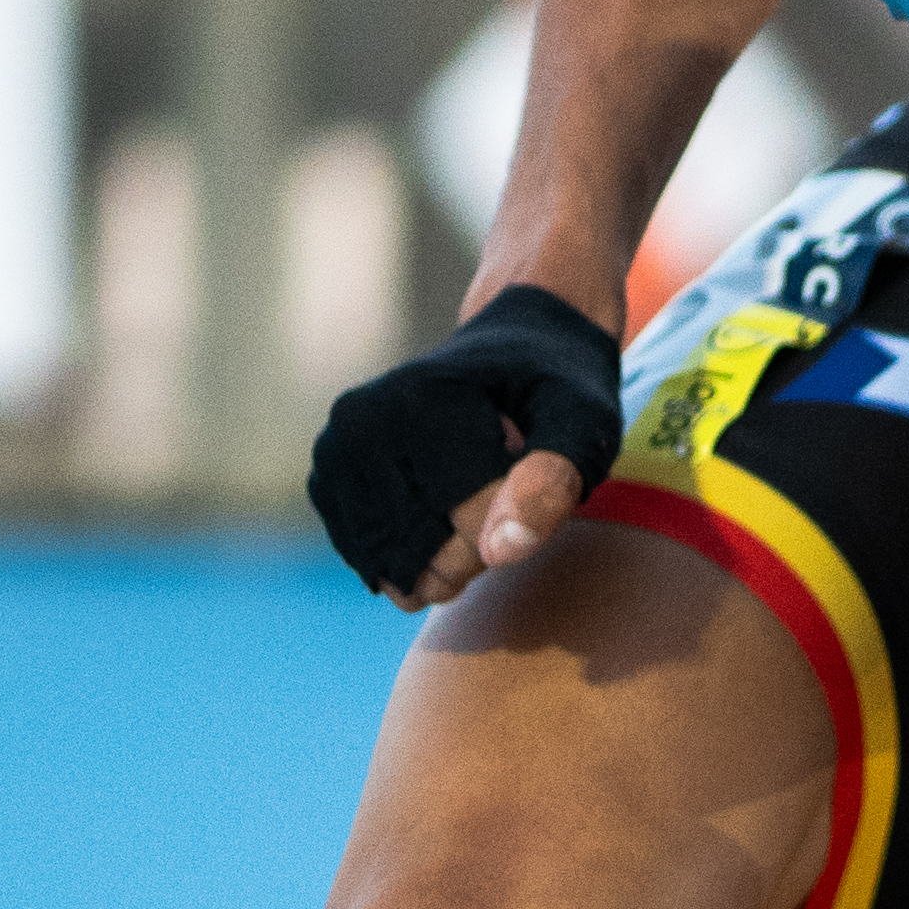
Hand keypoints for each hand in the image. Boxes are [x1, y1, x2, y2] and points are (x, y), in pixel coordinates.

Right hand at [309, 283, 629, 608]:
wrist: (517, 344)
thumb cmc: (557, 390)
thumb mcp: (583, 423)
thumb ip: (553, 483)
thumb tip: (498, 551)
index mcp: (423, 401)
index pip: (472, 529)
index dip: (517, 527)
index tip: (530, 479)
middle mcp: (362, 420)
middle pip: (425, 552)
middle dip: (477, 549)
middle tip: (503, 493)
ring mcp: (334, 447)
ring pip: (393, 564)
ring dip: (443, 557)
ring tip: (472, 497)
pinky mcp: (325, 474)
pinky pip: (370, 558)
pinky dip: (410, 556)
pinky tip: (438, 511)